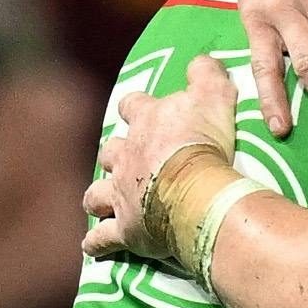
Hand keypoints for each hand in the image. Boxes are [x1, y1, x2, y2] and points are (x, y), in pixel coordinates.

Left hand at [83, 54, 237, 260]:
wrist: (197, 191)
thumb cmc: (205, 142)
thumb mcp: (215, 96)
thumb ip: (206, 74)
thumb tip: (201, 60)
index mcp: (146, 122)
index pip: (133, 106)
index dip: (136, 109)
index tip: (140, 112)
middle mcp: (126, 156)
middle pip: (109, 151)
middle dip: (115, 157)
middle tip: (127, 164)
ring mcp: (121, 193)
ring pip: (96, 194)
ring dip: (98, 198)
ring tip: (102, 205)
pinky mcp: (125, 229)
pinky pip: (102, 238)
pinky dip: (96, 243)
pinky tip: (92, 247)